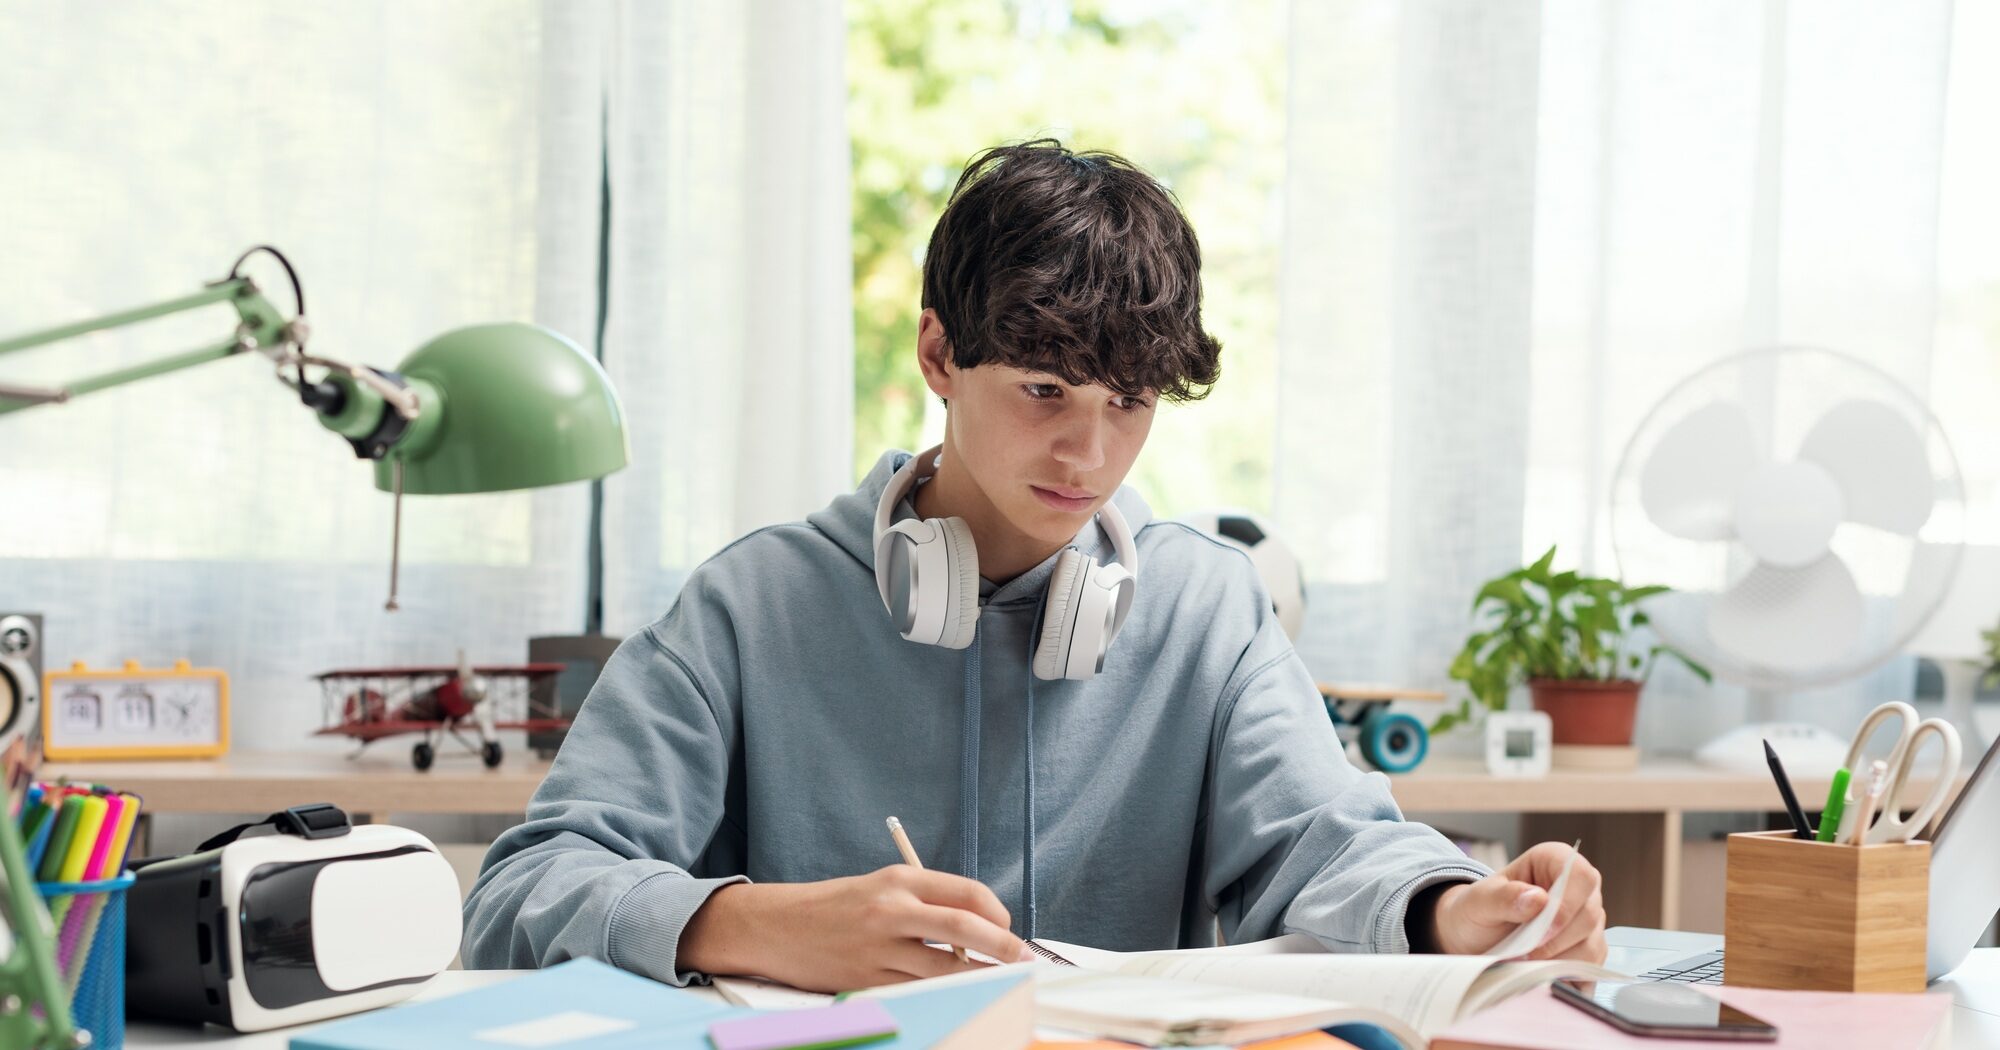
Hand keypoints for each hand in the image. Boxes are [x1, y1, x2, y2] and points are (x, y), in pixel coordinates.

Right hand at [679, 866, 1028, 991]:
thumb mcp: (881, 887)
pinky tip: (956, 993)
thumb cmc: (837, 907)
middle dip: (1003, 946)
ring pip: (946, 967)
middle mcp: (891, 909)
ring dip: (980, 976)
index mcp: (899, 880)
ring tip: (1000, 981)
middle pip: (964, 927)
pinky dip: (943, 992)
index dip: (997, 913)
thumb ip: (926, 901)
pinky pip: (917, 989)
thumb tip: (978, 926)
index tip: (1009, 928)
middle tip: (1023, 958)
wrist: (778, 926)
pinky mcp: (867, 979)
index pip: (965, 892)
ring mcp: (879, 948)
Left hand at [1426, 842, 1605, 961]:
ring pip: (1591, 944)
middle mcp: (1578, 888)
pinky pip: (1589, 966)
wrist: (1475, 938)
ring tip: (1527, 960)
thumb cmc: (1479, 911)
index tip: (1542, 929)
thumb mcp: (1479, 901)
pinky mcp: (1588, 948)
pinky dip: (1565, 974)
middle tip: (1526, 952)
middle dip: (1557, 940)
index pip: (1580, 875)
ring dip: (1559, 960)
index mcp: (1553, 861)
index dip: (1566, 904)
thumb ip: (1504, 897)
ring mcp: (1586, 919)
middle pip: (1590, 914)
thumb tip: (1538, 898)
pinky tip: (1541, 971)